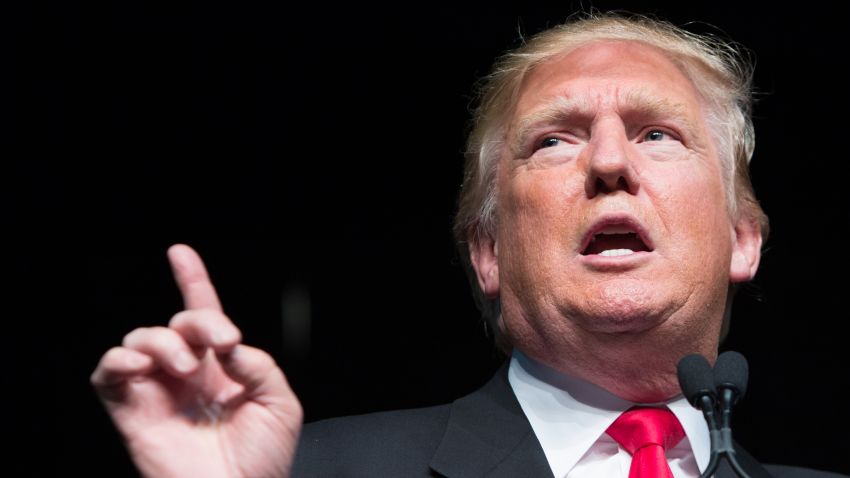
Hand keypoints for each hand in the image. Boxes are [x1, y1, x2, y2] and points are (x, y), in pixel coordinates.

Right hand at [91, 244, 301, 477]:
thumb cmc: (262, 460)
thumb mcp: (280, 404)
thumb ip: (258, 364)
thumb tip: (226, 342)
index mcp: (222, 368)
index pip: (203, 316)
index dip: (192, 282)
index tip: (180, 253)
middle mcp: (188, 374)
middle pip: (178, 322)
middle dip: (198, 320)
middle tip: (220, 341)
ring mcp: (158, 391)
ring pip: (141, 338)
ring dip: (162, 340)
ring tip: (184, 366)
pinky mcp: (132, 412)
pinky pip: (108, 373)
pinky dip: (119, 359)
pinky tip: (143, 366)